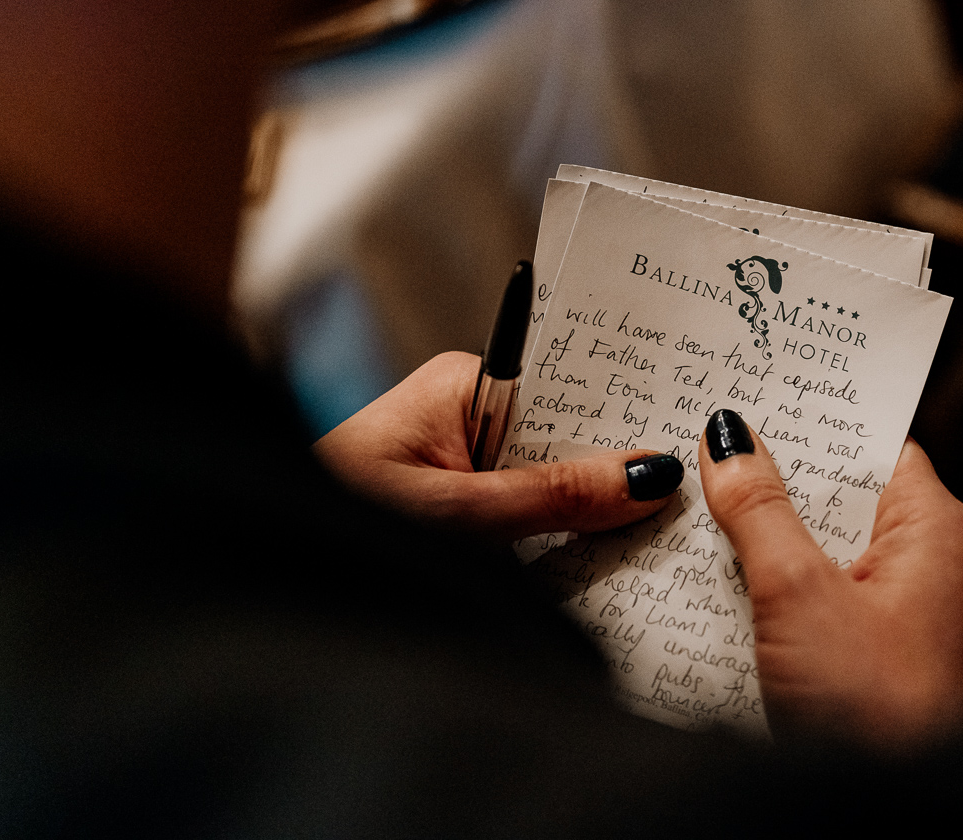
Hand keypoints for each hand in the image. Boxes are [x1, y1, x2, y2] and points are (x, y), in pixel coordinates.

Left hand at [314, 352, 683, 538]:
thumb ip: (552, 497)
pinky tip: (608, 562)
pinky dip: (565, 540)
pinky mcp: (467, 512)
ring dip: (596, 513)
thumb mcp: (456, 513)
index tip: (690, 425)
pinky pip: (534, 518)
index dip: (628, 406)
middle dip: (621, 469)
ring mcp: (469, 466)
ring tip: (664, 535)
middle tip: (695, 494)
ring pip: (556, 484)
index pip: (570, 383)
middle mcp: (470, 416)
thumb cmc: (336, 519)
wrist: (267, 578)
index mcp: (464, 385)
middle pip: (571, 437)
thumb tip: (648, 474)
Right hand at [698, 410, 962, 750]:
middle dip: (777, 483)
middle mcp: (935, 566)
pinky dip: (780, 592)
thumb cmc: (877, 713)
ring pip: (827, 553)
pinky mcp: (880, 661)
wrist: (891, 816)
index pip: (875, 445)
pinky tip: (726, 590)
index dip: (816, 421)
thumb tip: (730, 442)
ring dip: (770, 542)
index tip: (755, 400)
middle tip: (710, 456)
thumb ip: (759, 510)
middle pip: (844, 499)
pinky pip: (824, 603)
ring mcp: (909, 617)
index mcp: (938, 531)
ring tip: (704, 517)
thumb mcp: (797, 593)